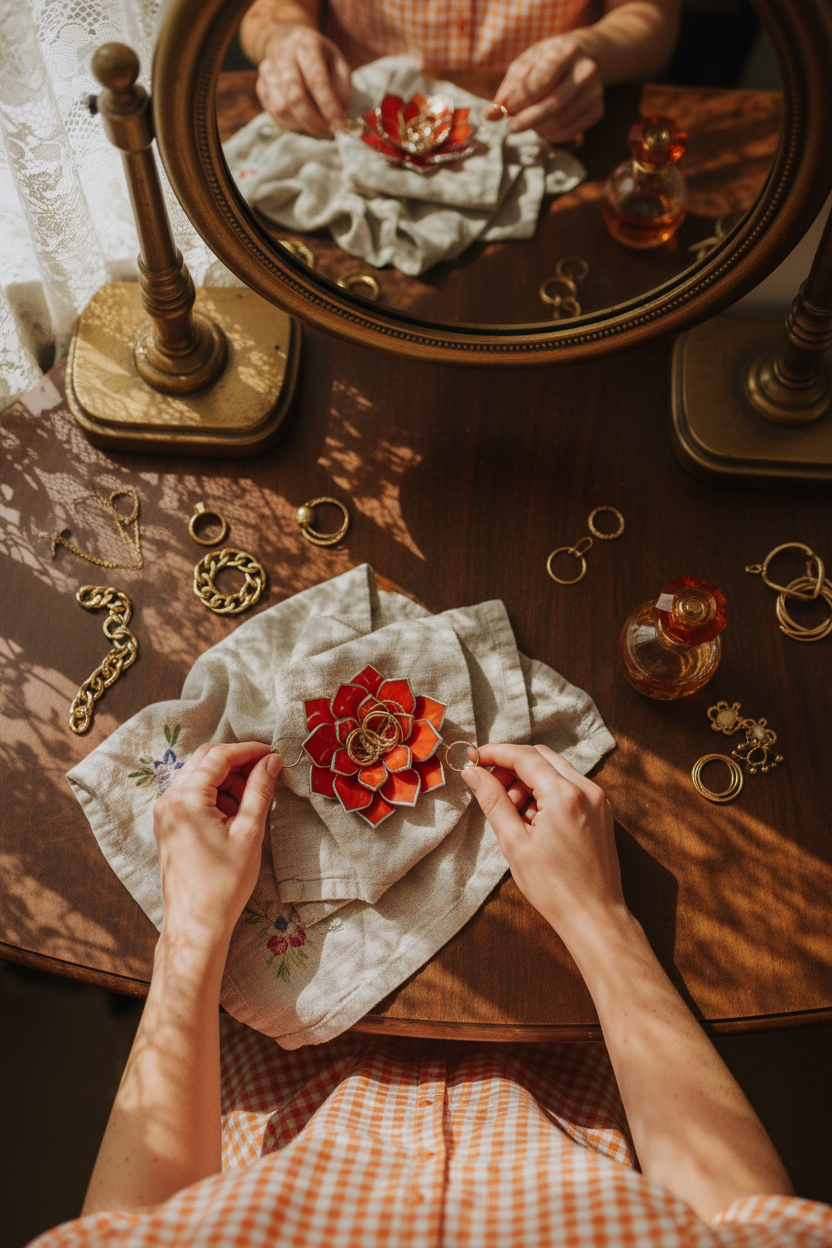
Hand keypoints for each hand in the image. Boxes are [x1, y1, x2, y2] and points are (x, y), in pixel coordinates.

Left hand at [153, 742, 281, 947]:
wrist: (196, 923)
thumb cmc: (224, 883)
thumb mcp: (249, 832)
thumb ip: (259, 790)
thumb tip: (272, 760)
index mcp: (186, 799)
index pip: (219, 756)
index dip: (249, 750)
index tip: (273, 753)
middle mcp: (168, 800)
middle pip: (205, 760)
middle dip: (237, 761)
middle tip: (266, 771)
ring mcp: (164, 812)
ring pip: (198, 776)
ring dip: (226, 778)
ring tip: (252, 799)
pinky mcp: (167, 825)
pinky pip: (191, 794)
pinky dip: (215, 794)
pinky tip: (235, 812)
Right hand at [256, 24, 350, 137]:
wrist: (291, 46)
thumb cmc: (320, 59)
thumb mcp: (338, 65)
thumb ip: (341, 92)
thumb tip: (336, 122)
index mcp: (305, 42)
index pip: (316, 79)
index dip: (329, 106)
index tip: (340, 125)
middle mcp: (281, 53)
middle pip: (294, 96)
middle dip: (314, 121)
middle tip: (328, 130)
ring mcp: (267, 69)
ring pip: (282, 108)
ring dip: (303, 124)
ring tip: (318, 124)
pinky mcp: (261, 86)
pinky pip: (275, 114)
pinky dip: (292, 123)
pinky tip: (304, 118)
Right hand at [462, 743, 627, 947]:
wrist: (594, 917)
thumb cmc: (554, 888)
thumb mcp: (514, 843)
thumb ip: (493, 801)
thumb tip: (473, 773)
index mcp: (564, 795)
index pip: (524, 756)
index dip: (495, 753)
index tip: (473, 758)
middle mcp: (586, 789)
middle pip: (540, 757)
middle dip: (511, 767)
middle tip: (489, 788)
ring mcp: (598, 799)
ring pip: (555, 770)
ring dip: (528, 781)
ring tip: (513, 814)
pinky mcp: (602, 810)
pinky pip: (569, 786)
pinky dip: (546, 792)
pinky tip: (533, 819)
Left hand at [489, 35, 603, 143]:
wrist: (582, 57)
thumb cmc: (546, 62)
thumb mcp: (525, 66)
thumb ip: (508, 90)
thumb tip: (490, 115)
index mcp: (566, 52)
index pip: (541, 81)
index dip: (521, 100)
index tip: (505, 112)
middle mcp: (585, 70)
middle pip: (554, 105)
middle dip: (529, 120)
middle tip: (512, 127)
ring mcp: (595, 91)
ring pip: (561, 122)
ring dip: (540, 128)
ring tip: (530, 121)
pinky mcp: (598, 110)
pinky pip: (571, 132)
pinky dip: (553, 135)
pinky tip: (545, 126)